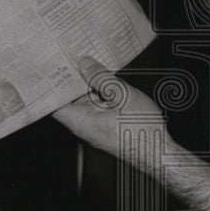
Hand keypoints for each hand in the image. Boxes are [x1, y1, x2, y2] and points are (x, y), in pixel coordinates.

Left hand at [52, 56, 170, 175]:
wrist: (160, 153)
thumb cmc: (142, 131)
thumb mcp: (123, 95)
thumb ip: (101, 78)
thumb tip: (85, 64)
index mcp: (81, 122)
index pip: (53, 104)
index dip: (50, 85)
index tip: (50, 67)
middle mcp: (83, 127)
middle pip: (68, 100)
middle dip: (71, 79)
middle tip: (71, 56)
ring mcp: (94, 127)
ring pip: (84, 102)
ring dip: (87, 85)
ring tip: (90, 62)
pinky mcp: (105, 127)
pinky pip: (97, 107)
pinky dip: (99, 93)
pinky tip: (106, 79)